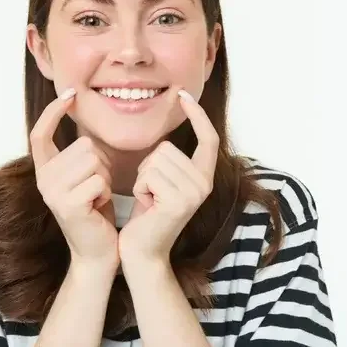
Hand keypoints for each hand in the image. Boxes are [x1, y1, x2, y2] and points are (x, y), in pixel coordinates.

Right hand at [30, 88, 118, 268]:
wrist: (98, 252)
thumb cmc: (96, 211)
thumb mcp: (86, 176)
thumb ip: (81, 154)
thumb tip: (87, 126)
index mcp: (45, 171)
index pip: (40, 133)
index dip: (53, 111)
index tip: (69, 93)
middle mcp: (43, 179)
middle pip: (83, 146)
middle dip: (101, 164)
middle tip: (96, 189)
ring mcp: (51, 192)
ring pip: (93, 160)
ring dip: (105, 178)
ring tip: (97, 198)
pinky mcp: (66, 204)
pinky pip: (99, 180)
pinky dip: (107, 192)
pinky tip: (98, 207)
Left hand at [118, 89, 218, 265]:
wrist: (141, 252)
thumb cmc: (147, 215)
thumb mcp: (161, 181)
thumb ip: (168, 161)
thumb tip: (165, 136)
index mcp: (203, 177)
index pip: (208, 139)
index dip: (197, 115)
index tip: (183, 94)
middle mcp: (204, 184)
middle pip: (167, 148)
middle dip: (148, 167)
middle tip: (151, 194)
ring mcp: (194, 193)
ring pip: (155, 160)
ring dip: (142, 179)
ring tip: (149, 201)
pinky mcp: (178, 202)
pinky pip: (148, 175)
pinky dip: (139, 189)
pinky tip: (146, 207)